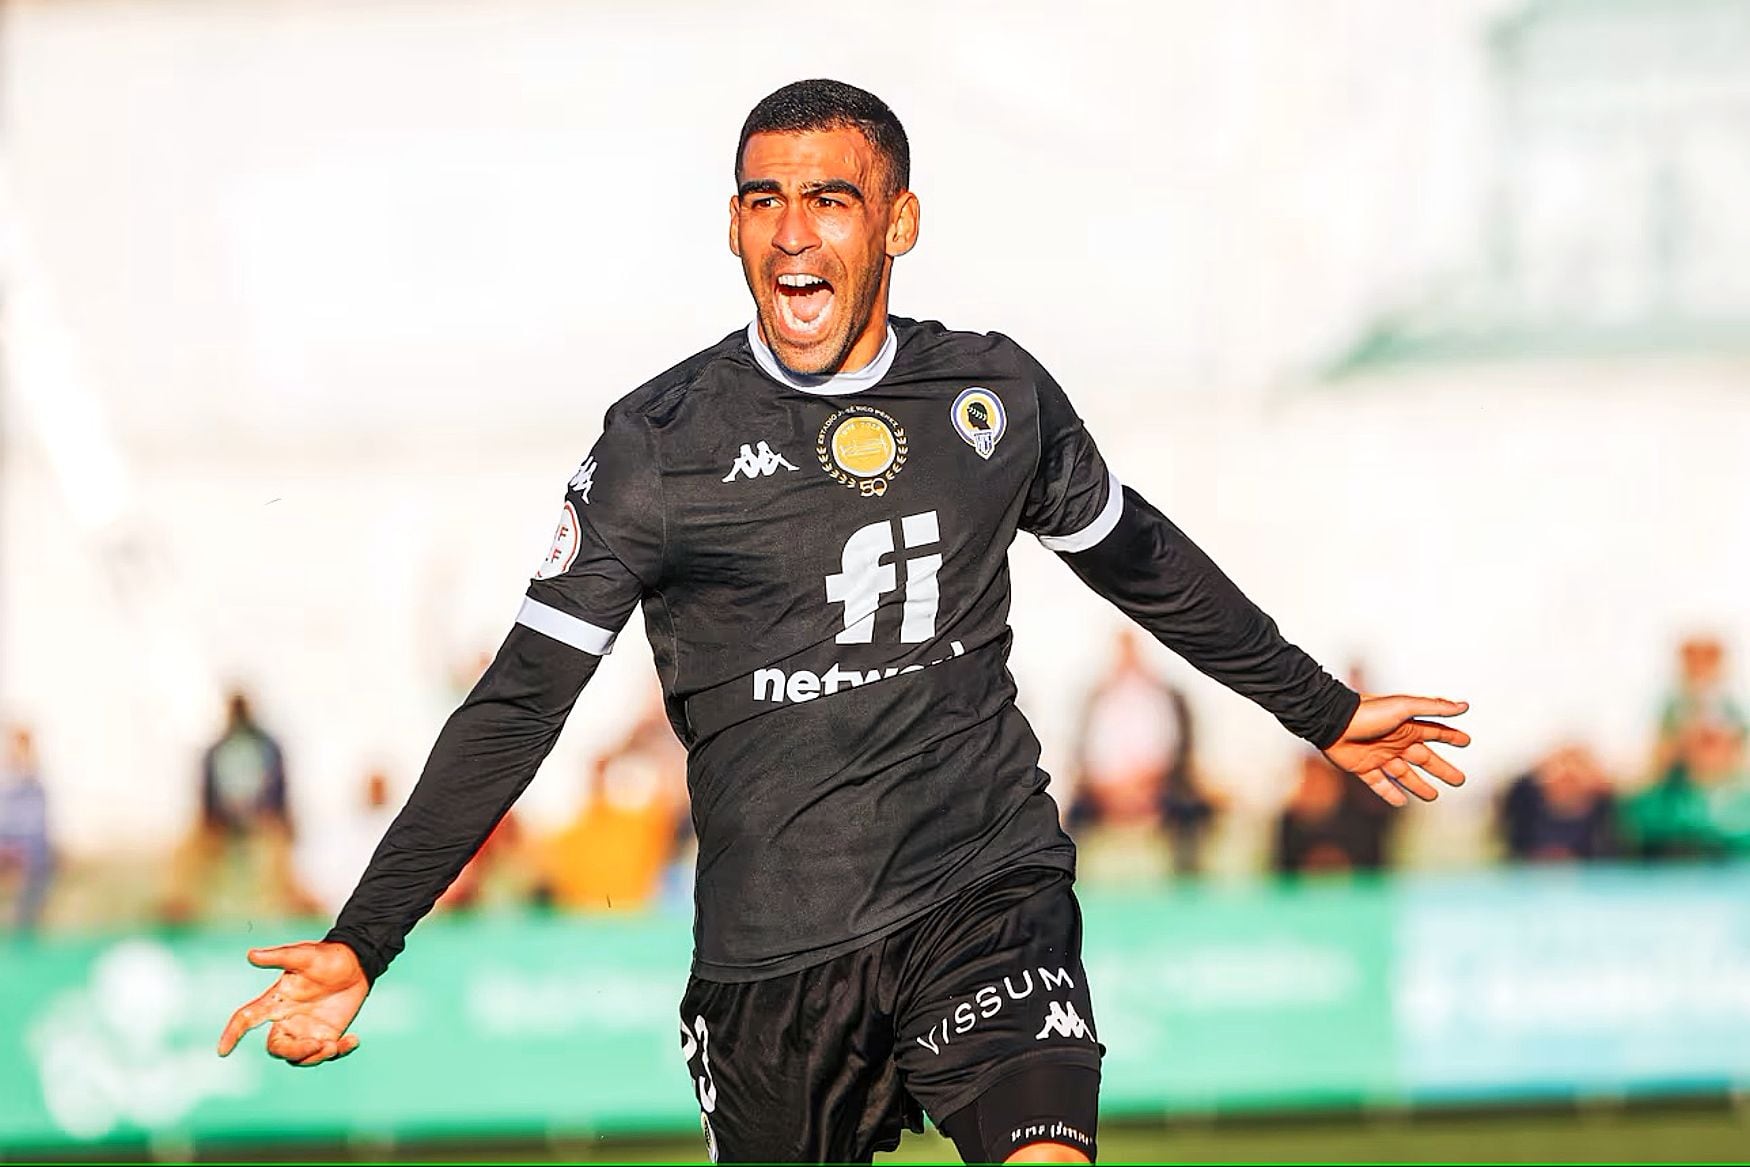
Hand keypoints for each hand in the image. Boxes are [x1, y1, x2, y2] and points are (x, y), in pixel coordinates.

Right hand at [216, 941, 368, 1065]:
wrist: (356, 963)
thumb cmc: (326, 957)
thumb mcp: (304, 955)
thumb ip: (279, 957)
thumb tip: (251, 954)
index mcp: (276, 1001)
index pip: (247, 1019)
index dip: (232, 1034)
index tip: (222, 1051)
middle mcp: (288, 1019)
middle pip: (276, 1048)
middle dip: (293, 1052)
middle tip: (317, 1044)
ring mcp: (308, 1029)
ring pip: (300, 1057)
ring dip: (315, 1056)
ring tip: (335, 1046)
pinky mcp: (329, 1034)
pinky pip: (327, 1053)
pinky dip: (339, 1052)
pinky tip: (353, 1041)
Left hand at [1323, 695, 1469, 806]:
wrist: (1332, 722)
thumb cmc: (1367, 712)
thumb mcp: (1403, 707)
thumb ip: (1433, 707)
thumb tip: (1464, 707)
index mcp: (1407, 727)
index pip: (1435, 732)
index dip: (1451, 737)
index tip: (1466, 741)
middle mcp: (1395, 742)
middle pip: (1425, 759)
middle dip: (1442, 769)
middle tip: (1460, 780)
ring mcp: (1379, 756)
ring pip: (1404, 775)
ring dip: (1419, 785)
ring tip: (1433, 796)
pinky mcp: (1362, 768)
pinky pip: (1379, 784)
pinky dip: (1390, 793)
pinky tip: (1401, 802)